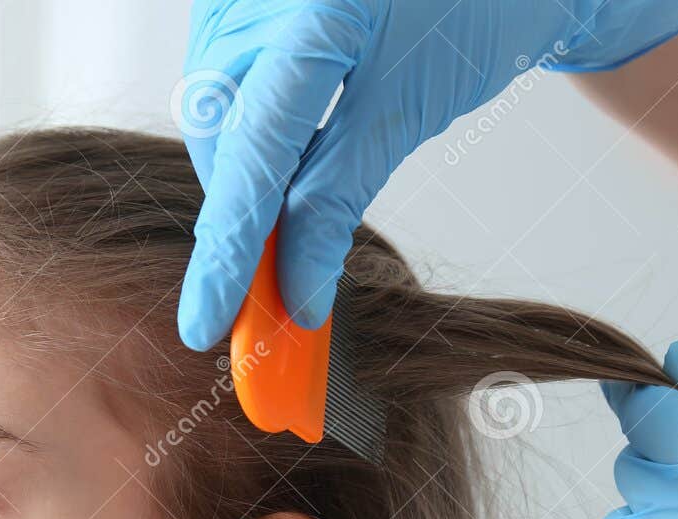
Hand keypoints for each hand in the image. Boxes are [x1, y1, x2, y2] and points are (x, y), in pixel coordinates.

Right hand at [175, 0, 677, 349]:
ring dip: (249, 186)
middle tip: (268, 300)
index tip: (207, 327)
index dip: (227, 253)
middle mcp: (252, 3)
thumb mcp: (407, 110)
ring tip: (286, 227)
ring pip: (218, 123)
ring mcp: (234, 0)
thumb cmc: (469, 11)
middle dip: (243, 225)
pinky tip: (287, 171)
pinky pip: (227, 91)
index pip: (251, 158)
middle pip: (223, 144)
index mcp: (309, 17)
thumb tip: (296, 292)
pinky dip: (254, 143)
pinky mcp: (234, 5)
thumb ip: (337, 199)